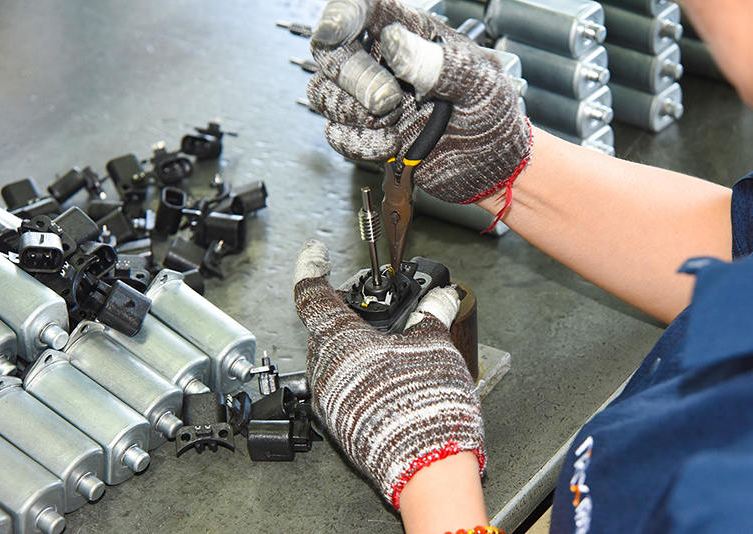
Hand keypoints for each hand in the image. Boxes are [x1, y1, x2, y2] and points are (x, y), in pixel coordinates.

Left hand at [293, 240, 484, 508]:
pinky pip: (340, 383)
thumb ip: (432, 315)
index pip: (312, 294)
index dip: (313, 267)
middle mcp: (325, 370)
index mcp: (339, 342)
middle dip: (345, 308)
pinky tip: (387, 370)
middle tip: (373, 301)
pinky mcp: (340, 423)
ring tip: (388, 337)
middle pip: (323, 326)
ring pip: (331, 356)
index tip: (316, 254)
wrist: (426, 467)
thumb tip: (440, 297)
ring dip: (353, 340)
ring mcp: (329, 400)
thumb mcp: (435, 346)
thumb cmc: (424, 406)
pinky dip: (357, 367)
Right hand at [307, 0, 532, 204]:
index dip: (341, 14)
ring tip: (395, 122)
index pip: (362, 9)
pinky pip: (336, 135)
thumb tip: (394, 42)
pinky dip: (359, 144)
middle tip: (388, 100)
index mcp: (411, 34)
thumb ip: (439, 62)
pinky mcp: (366, 135)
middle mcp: (383, 63)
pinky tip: (391, 144)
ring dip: (354, 114)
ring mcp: (370, 101)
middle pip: (331, 54)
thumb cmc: (491, 114)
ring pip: (324, 94)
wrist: (492, 165)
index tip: (334, 31)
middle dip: (354, 79)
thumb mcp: (479, 83)